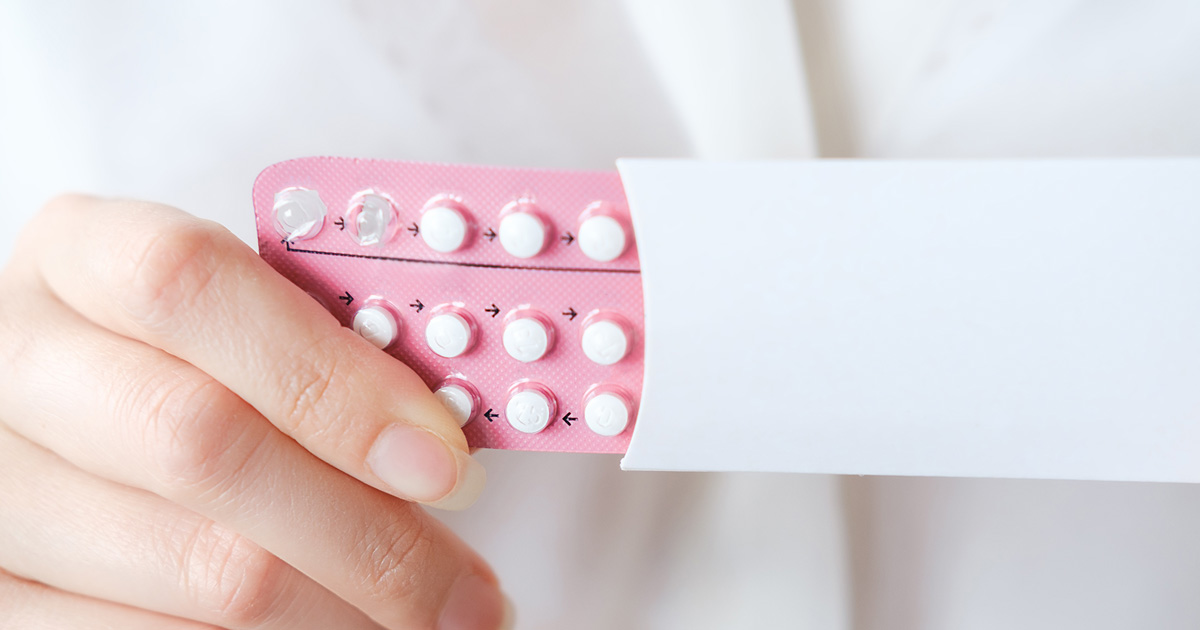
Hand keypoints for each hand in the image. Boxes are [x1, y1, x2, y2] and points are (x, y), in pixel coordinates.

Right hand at [0, 196, 511, 628]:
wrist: (90, 421)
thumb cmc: (204, 366)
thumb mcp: (253, 322)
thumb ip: (333, 355)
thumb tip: (447, 452)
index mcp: (82, 255)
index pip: (188, 285)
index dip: (330, 376)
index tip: (443, 461)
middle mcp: (15, 362)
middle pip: (202, 442)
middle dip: (369, 531)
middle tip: (467, 590)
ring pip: (202, 568)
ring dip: (345, 608)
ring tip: (427, 617)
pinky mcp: (1, 598)